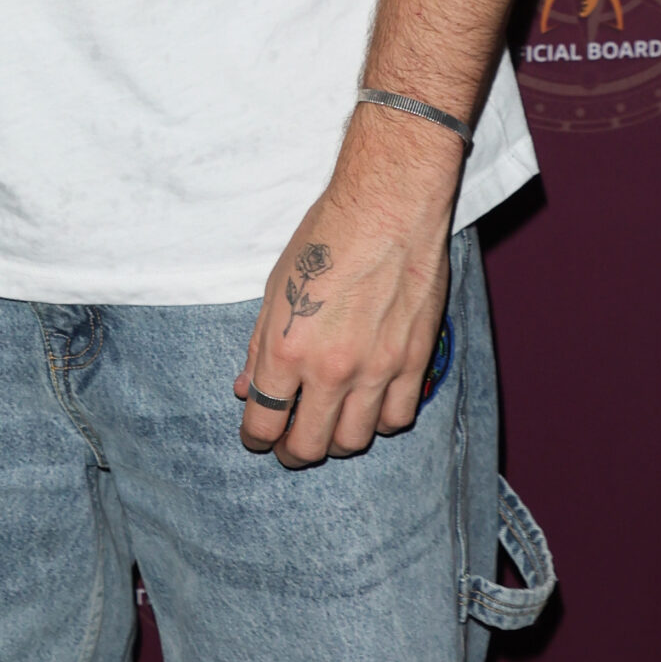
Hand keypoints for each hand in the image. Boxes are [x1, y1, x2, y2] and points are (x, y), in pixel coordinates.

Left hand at [233, 136, 454, 467]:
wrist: (388, 210)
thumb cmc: (325, 238)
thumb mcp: (274, 288)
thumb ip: (259, 346)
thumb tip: (246, 388)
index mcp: (287, 349)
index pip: (263, 421)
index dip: (255, 437)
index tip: (257, 436)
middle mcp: (332, 369)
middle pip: (309, 446)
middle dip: (292, 451)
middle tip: (289, 443)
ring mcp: (377, 370)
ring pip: (354, 441)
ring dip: (335, 439)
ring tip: (328, 424)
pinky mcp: (415, 363)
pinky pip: (398, 419)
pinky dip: (380, 421)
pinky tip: (369, 405)